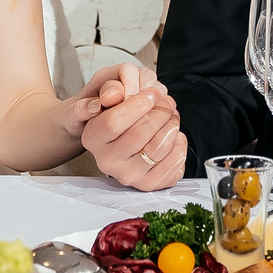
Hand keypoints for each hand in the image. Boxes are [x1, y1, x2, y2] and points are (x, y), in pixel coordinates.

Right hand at [73, 65, 185, 190]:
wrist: (123, 139)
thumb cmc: (119, 114)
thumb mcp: (110, 95)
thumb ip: (111, 89)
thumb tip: (114, 95)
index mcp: (92, 138)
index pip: (113, 122)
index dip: (138, 104)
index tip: (152, 94)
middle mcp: (106, 160)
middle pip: (140, 133)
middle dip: (161, 112)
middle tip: (167, 102)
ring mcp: (127, 175)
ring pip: (159, 147)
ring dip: (172, 125)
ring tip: (171, 117)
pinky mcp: (148, 184)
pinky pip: (174, 162)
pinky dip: (179, 144)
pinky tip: (173, 135)